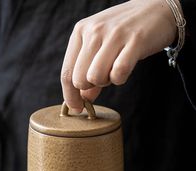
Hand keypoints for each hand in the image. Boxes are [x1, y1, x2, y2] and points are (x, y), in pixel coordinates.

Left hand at [60, 0, 177, 112]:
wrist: (156, 9)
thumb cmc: (124, 32)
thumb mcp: (100, 47)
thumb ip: (88, 73)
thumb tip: (82, 100)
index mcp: (80, 31)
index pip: (66, 73)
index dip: (70, 96)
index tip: (76, 108)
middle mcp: (94, 31)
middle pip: (79, 80)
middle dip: (90, 87)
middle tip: (103, 78)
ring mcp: (114, 35)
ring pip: (95, 78)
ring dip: (106, 81)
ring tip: (114, 69)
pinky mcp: (135, 41)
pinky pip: (118, 73)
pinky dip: (120, 78)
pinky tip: (125, 68)